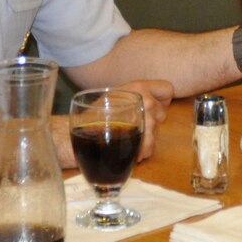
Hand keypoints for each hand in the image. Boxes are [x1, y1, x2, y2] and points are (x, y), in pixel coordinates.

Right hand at [54, 79, 170, 166]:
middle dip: (151, 125)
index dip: (161, 101)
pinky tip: (124, 151)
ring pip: (155, 133)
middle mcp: (144, 99)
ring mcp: (145, 119)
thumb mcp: (114, 99)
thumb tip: (156, 105)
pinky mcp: (142, 139)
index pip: (167, 89)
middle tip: (130, 128)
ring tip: (124, 142)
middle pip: (162, 114)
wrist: (74, 136)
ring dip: (144, 142)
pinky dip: (140, 153)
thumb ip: (134, 99)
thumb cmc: (91, 119)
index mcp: (137, 87)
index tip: (149, 108)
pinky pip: (150, 148)